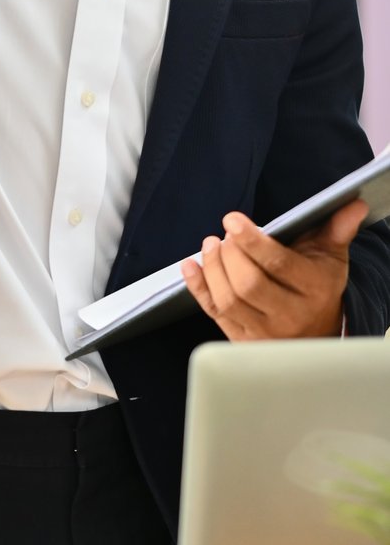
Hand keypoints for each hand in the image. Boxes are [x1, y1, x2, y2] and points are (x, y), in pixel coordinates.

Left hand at [179, 199, 366, 341]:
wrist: (318, 333)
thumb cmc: (319, 286)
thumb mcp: (332, 257)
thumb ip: (338, 229)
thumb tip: (353, 204)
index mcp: (313, 289)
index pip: (278, 265)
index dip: (252, 241)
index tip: (232, 220)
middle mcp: (290, 315)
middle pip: (248, 284)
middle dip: (229, 255)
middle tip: (223, 236)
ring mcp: (264, 332)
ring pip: (229, 300)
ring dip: (213, 268)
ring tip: (211, 245)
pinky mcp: (243, 341)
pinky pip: (214, 314)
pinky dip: (198, 288)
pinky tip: (191, 266)